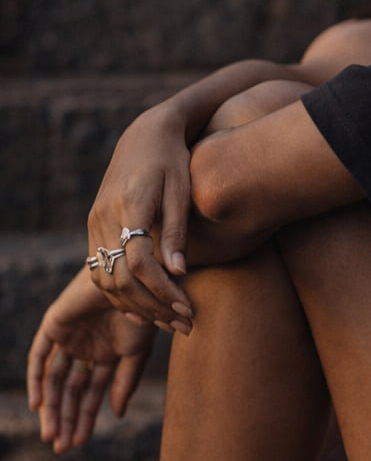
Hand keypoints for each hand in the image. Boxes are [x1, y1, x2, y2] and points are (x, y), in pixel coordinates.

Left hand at [27, 268, 155, 453]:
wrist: (132, 278)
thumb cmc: (142, 311)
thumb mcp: (137, 353)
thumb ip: (125, 383)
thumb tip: (115, 415)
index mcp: (106, 356)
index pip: (91, 394)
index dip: (85, 418)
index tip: (79, 443)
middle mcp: (85, 349)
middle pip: (69, 391)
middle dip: (65, 419)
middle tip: (61, 447)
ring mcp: (68, 337)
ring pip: (54, 379)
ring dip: (52, 407)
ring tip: (51, 434)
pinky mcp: (54, 325)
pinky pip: (39, 356)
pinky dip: (36, 379)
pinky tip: (38, 404)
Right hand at [86, 104, 194, 328]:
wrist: (145, 136)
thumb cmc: (173, 161)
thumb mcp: (181, 191)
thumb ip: (177, 232)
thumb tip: (179, 274)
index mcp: (130, 205)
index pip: (139, 262)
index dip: (162, 290)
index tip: (187, 307)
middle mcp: (104, 216)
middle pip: (119, 278)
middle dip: (152, 306)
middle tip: (183, 324)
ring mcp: (94, 222)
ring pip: (105, 280)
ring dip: (135, 306)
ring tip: (168, 321)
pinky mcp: (93, 226)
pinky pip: (99, 270)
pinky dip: (119, 294)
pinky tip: (144, 309)